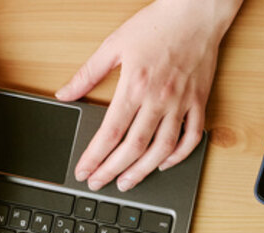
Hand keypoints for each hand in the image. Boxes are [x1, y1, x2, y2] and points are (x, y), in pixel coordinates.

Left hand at [57, 0, 240, 190]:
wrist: (195, 12)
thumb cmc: (156, 24)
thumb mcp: (113, 45)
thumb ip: (87, 74)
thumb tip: (65, 93)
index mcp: (134, 85)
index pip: (110, 133)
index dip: (94, 157)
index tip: (84, 170)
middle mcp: (158, 98)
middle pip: (133, 147)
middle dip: (113, 171)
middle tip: (99, 183)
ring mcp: (181, 102)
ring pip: (162, 148)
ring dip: (143, 170)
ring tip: (127, 182)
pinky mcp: (199, 101)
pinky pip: (192, 136)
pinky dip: (179, 154)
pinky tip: (165, 162)